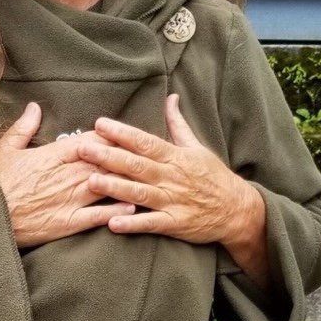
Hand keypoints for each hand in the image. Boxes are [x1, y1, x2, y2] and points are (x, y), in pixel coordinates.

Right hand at [0, 103, 134, 247]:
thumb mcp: (5, 149)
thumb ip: (24, 127)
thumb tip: (34, 106)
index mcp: (53, 155)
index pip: (90, 141)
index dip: (109, 136)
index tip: (123, 133)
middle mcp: (67, 175)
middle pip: (105, 161)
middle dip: (124, 156)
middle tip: (143, 153)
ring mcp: (70, 200)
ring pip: (107, 185)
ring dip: (126, 180)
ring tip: (146, 177)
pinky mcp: (68, 223)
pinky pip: (98, 216)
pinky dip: (117, 211)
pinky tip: (133, 206)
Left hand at [77, 94, 266, 257]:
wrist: (238, 211)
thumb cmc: (213, 177)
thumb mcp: (197, 147)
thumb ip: (178, 123)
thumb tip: (171, 96)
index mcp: (175, 156)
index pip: (144, 141)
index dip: (122, 132)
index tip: (99, 123)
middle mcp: (172, 177)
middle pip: (136, 164)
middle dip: (108, 156)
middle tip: (82, 148)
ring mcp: (173, 201)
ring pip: (140, 193)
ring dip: (115, 187)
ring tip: (91, 181)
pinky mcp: (175, 223)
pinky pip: (151, 223)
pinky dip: (132, 223)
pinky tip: (112, 222)